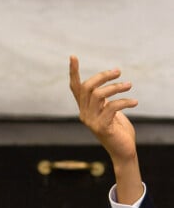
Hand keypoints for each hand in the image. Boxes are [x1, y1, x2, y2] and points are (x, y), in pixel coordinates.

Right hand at [69, 55, 142, 203]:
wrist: (123, 150)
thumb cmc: (118, 129)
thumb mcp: (109, 111)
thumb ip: (104, 100)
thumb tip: (106, 84)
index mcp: (84, 108)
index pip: (75, 88)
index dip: (74, 72)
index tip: (73, 57)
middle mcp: (84, 114)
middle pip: (87, 87)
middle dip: (103, 76)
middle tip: (118, 72)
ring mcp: (91, 121)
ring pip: (99, 95)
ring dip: (116, 87)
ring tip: (129, 86)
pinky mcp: (101, 127)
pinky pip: (112, 107)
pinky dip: (125, 101)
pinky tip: (135, 102)